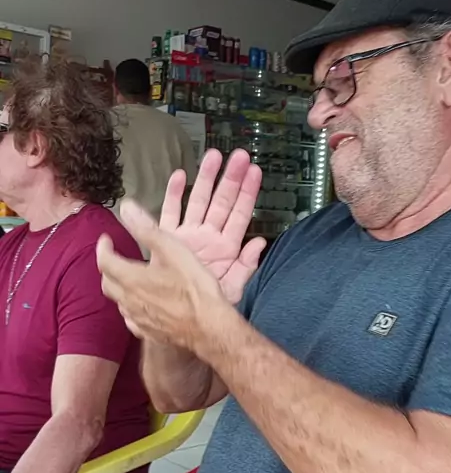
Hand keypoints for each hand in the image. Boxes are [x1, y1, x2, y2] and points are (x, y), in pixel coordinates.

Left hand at [97, 204, 228, 350]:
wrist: (209, 327)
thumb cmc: (194, 289)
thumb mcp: (172, 250)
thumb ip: (146, 229)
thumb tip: (127, 208)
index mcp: (132, 278)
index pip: (104, 261)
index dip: (103, 247)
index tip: (106, 240)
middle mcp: (129, 300)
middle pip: (107, 282)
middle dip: (108, 268)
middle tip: (115, 258)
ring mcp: (139, 319)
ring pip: (119, 301)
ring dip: (119, 288)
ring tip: (128, 279)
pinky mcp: (149, 333)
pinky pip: (132, 319)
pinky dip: (131, 308)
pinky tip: (141, 305)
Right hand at [159, 148, 265, 303]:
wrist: (184, 317)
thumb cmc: (211, 306)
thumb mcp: (233, 289)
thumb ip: (245, 267)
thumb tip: (259, 244)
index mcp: (226, 247)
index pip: (239, 214)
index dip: (247, 192)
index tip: (255, 170)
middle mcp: (208, 236)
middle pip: (221, 202)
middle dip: (229, 178)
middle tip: (237, 155)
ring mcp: (189, 235)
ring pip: (198, 201)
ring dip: (206, 179)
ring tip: (213, 156)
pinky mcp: (168, 239)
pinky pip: (171, 213)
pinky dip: (174, 195)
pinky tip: (180, 175)